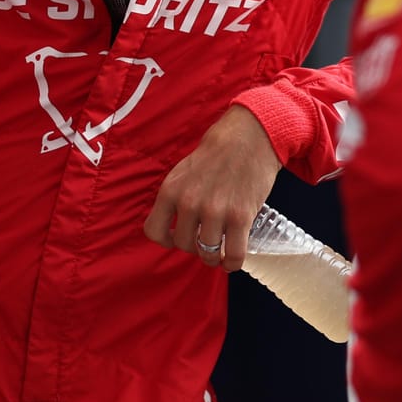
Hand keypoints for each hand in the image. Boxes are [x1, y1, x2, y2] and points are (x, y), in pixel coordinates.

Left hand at [143, 104, 279, 271]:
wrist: (248, 137)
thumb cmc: (216, 154)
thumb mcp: (183, 172)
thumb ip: (176, 198)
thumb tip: (174, 227)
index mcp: (171, 190)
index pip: (154, 231)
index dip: (165, 239)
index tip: (176, 238)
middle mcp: (189, 203)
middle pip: (183, 245)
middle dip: (193, 246)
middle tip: (204, 239)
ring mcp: (215, 211)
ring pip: (206, 253)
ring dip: (212, 257)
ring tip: (218, 252)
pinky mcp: (240, 217)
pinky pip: (233, 255)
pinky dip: (232, 263)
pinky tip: (232, 259)